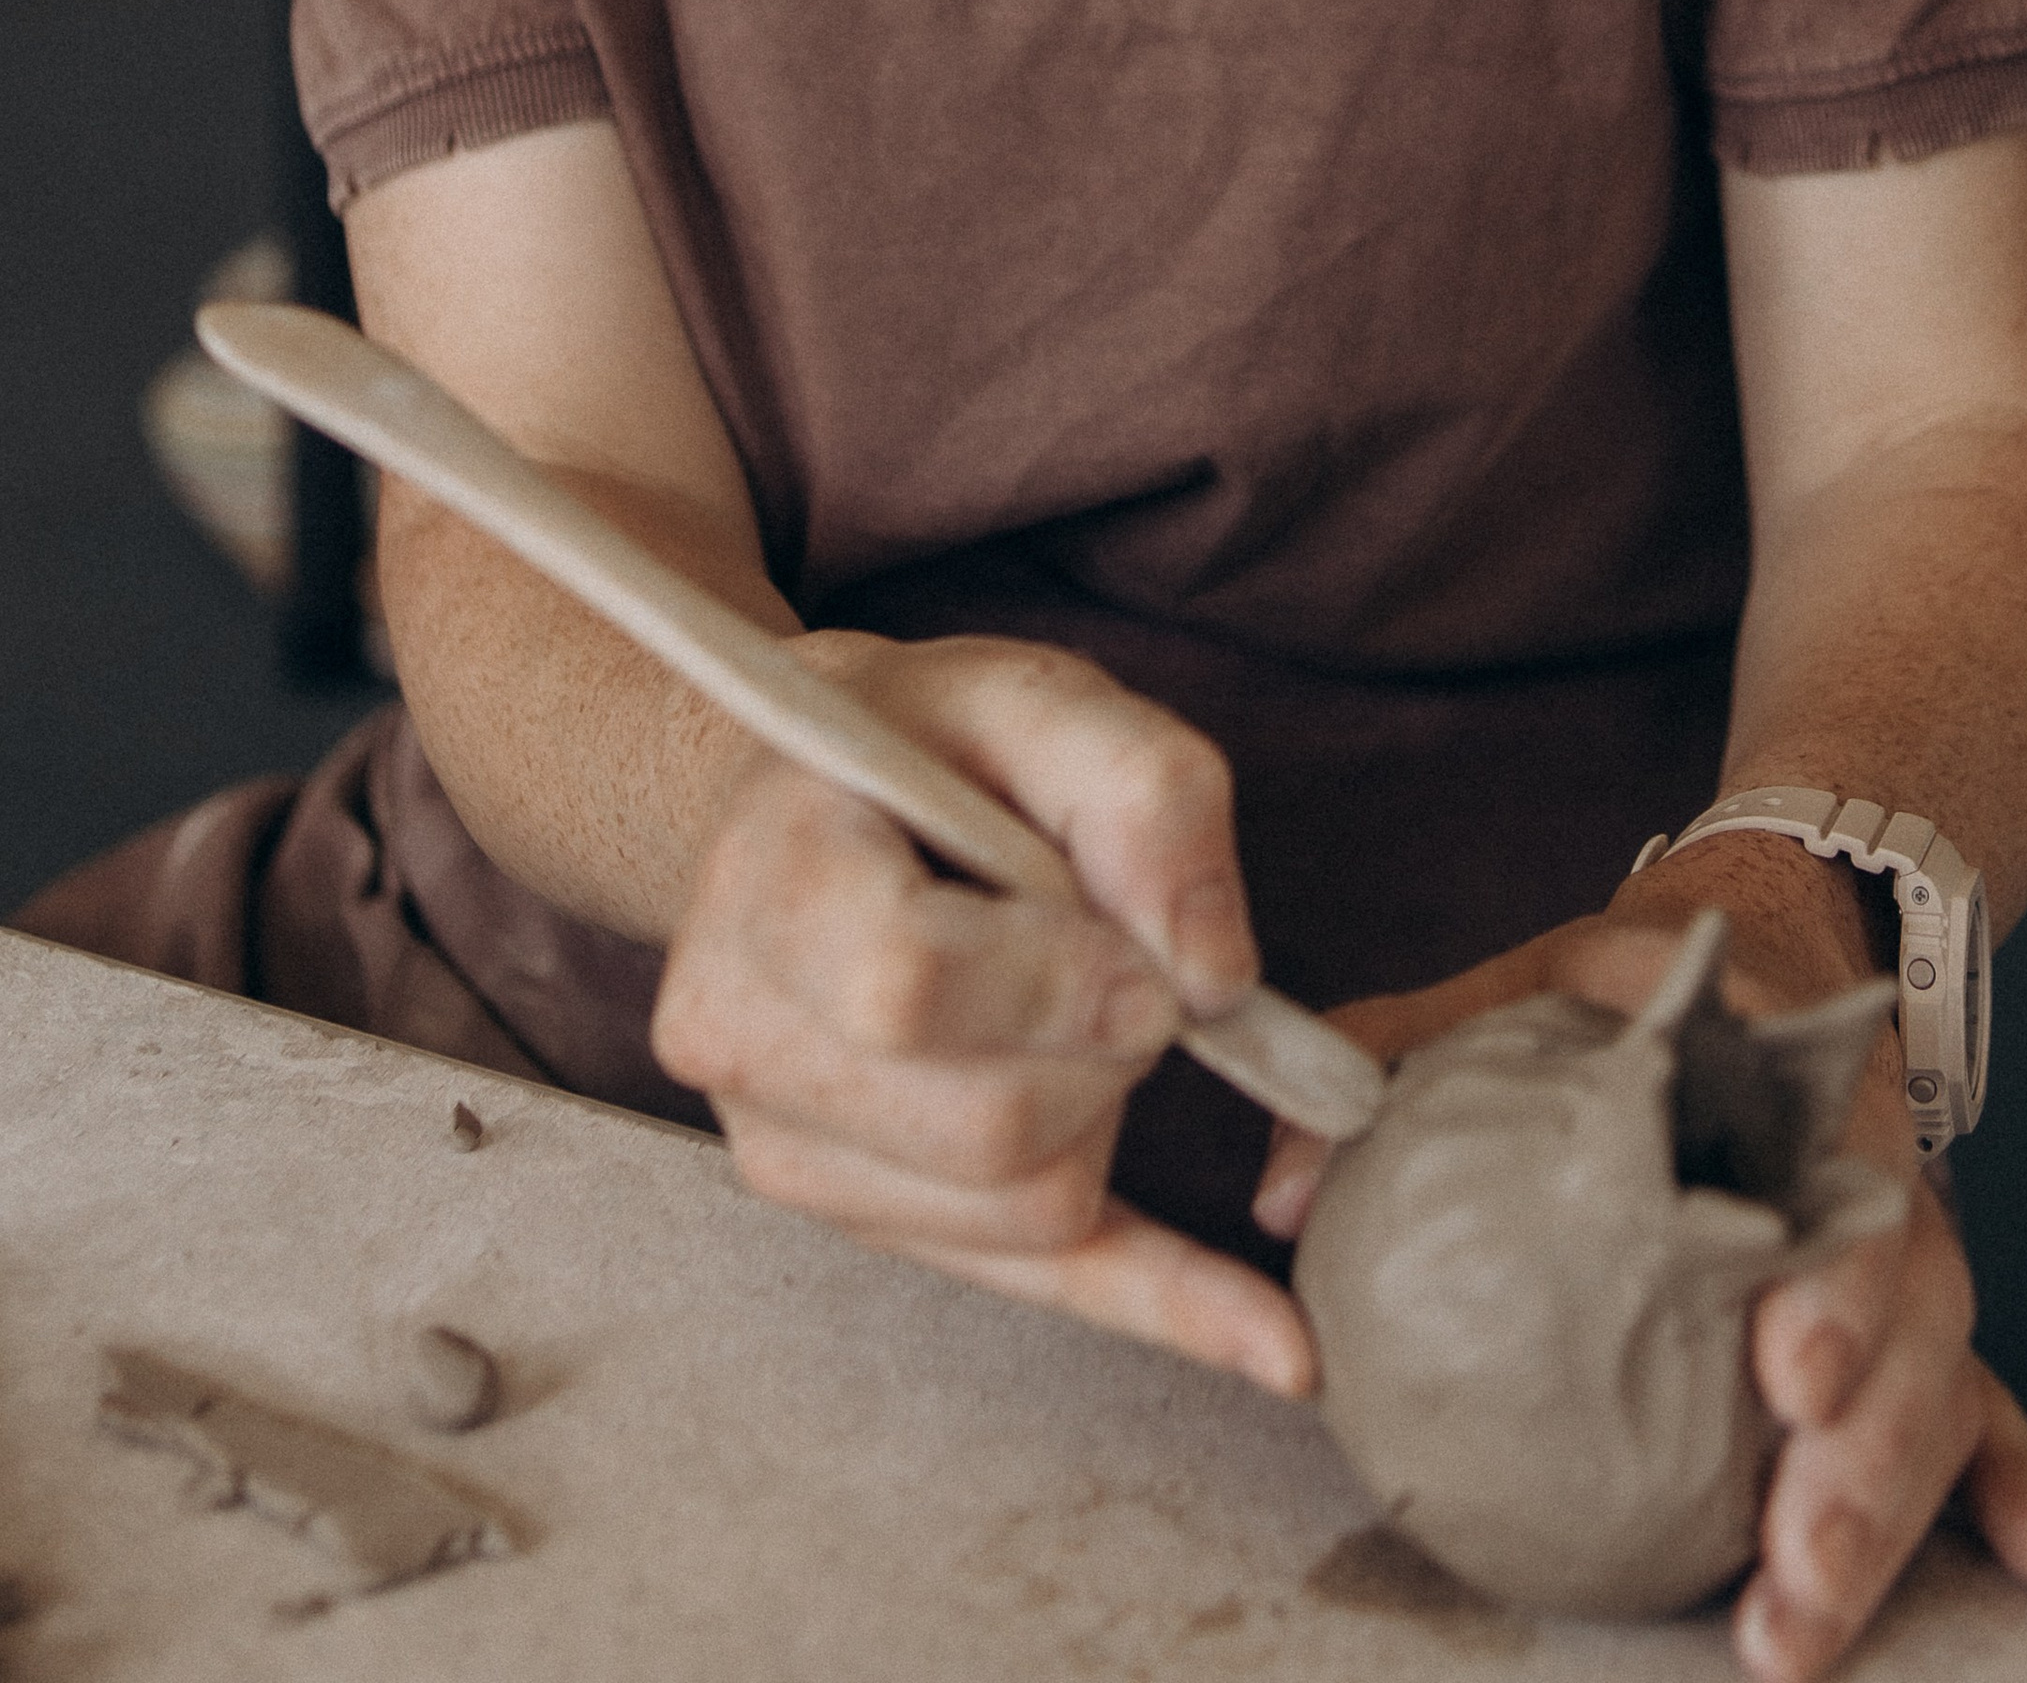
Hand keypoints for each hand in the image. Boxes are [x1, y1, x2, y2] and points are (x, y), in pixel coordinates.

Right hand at [650, 633, 1313, 1396]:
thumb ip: (1144, 793)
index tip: (1130, 943)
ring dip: (1107, 1110)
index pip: (907, 990)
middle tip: (1113, 955)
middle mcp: (741, 1036)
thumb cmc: (933, 743)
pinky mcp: (857, 1213)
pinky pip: (1035, 1282)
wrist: (816, 803)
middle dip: (1106, 1048)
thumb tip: (1214, 981)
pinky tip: (1271, 1343)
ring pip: (1020, 1212)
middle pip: (988, 1128)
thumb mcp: (1039, 696)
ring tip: (1070, 998)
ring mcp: (783, 1146)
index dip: (1060, 979)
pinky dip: (1165, 1301)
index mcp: (770, 882)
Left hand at [1252, 915, 2026, 1672]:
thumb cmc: (1625, 985)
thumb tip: (1270, 1186)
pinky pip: (1989, 1397)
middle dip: (1865, 1454)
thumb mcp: (1516, 986)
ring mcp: (1909, 1239)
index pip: (1816, 1172)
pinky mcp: (1923, 1307)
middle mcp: (1863, 1158)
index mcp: (1772, 1069)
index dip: (1817, 1279)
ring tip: (1809, 1621)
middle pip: (1903, 1309)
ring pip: (1941, 1374)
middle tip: (1798, 1564)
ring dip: (1899, 1510)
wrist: (1781, 927)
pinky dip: (2024, 1481)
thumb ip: (1395, 1057)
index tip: (1783, 1377)